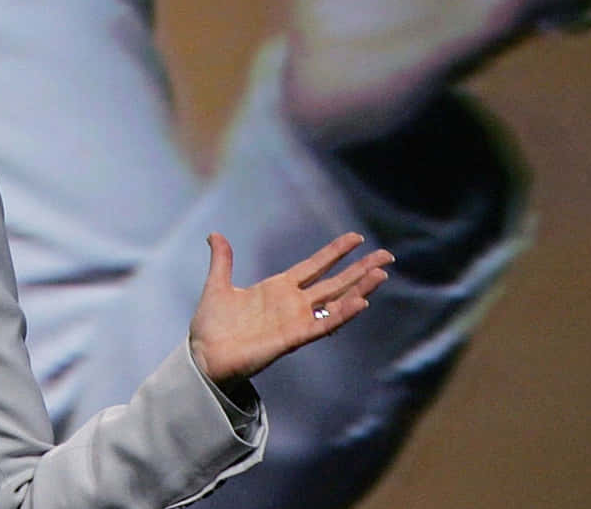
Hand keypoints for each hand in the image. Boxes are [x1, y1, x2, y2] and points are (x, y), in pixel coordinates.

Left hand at [189, 231, 391, 385]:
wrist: (204, 356)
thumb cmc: (212, 326)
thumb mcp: (218, 284)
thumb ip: (222, 260)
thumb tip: (215, 235)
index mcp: (278, 288)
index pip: (315, 266)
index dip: (335, 252)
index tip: (356, 238)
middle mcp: (292, 304)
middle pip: (334, 282)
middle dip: (360, 269)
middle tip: (387, 255)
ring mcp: (295, 320)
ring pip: (335, 302)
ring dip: (359, 288)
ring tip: (381, 274)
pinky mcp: (292, 338)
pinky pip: (322, 325)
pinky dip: (342, 314)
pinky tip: (361, 302)